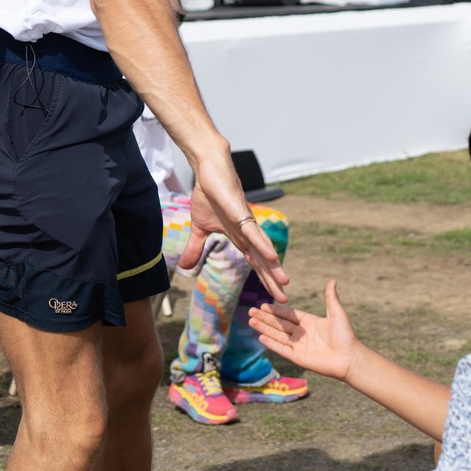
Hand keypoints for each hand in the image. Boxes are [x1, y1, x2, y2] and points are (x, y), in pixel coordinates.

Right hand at [179, 150, 289, 300]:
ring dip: (273, 266)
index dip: (264, 280)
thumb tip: (186, 268)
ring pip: (261, 249)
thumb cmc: (208, 194)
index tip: (273, 297)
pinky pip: (253, 232)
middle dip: (272, 280)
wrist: (209, 169)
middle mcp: (246, 232)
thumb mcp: (198, 228)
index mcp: (238, 237)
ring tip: (284, 283)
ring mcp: (245, 223)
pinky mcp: (241, 213)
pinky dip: (262, 245)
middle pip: (262, 261)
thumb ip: (196, 248)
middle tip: (285, 301)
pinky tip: (272, 257)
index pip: (254, 263)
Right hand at [250, 279, 359, 380]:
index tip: (263, 305)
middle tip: (251, 311)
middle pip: (279, 324)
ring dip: (264, 328)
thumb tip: (333, 280)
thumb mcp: (336, 313)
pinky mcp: (298, 358)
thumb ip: (330, 298)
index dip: (276, 310)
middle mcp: (302, 334)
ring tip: (251, 321)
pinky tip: (261, 337)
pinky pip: (282, 349)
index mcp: (309, 322)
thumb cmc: (345, 335)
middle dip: (265, 318)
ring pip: (277, 335)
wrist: (349, 358)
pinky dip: (271, 343)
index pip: (288, 314)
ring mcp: (299, 346)